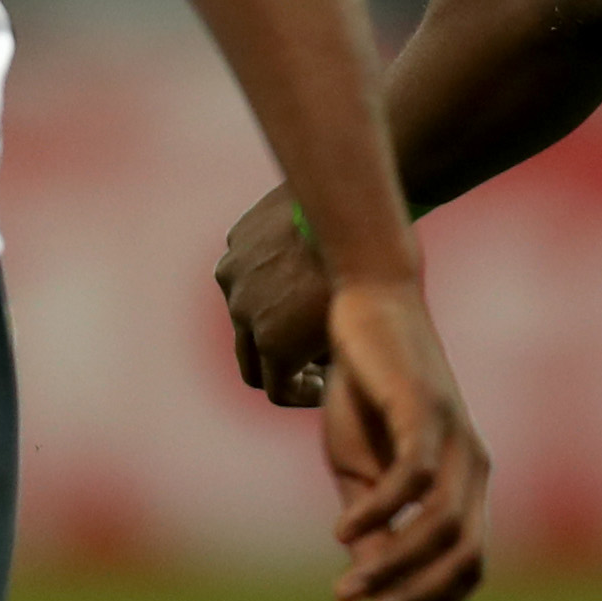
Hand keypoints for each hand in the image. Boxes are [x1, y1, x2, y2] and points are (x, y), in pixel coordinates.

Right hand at [217, 186, 334, 407]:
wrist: (355, 205)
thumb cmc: (366, 271)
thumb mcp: (352, 329)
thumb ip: (328, 361)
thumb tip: (326, 374)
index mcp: (273, 345)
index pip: (277, 391)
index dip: (303, 394)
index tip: (323, 384)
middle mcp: (243, 314)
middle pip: (250, 362)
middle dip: (277, 368)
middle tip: (308, 362)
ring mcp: (235, 276)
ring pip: (243, 313)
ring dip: (266, 319)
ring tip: (301, 306)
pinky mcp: (236, 242)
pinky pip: (244, 270)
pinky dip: (262, 277)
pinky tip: (295, 263)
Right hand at [317, 280, 487, 600]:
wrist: (364, 309)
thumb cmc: (364, 391)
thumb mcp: (360, 467)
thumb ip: (372, 521)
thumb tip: (371, 580)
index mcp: (465, 485)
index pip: (467, 568)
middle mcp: (474, 466)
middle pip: (462, 557)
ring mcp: (456, 437)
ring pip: (439, 526)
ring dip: (392, 566)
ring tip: (345, 589)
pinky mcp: (428, 408)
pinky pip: (412, 478)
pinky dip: (378, 512)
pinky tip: (342, 529)